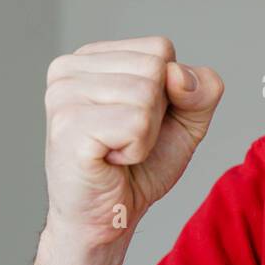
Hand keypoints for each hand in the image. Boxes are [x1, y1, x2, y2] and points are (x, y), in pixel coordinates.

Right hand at [43, 36, 224, 249]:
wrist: (110, 216)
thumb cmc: (142, 166)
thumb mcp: (188, 119)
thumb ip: (202, 88)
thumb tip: (177, 75)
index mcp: (91, 57)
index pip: (161, 48)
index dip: (169, 91)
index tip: (140, 118)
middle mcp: (68, 69)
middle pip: (156, 68)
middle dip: (158, 113)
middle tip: (127, 139)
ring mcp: (62, 96)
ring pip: (147, 95)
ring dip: (147, 134)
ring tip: (117, 150)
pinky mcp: (67, 127)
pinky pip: (136, 124)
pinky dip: (137, 149)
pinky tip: (110, 160)